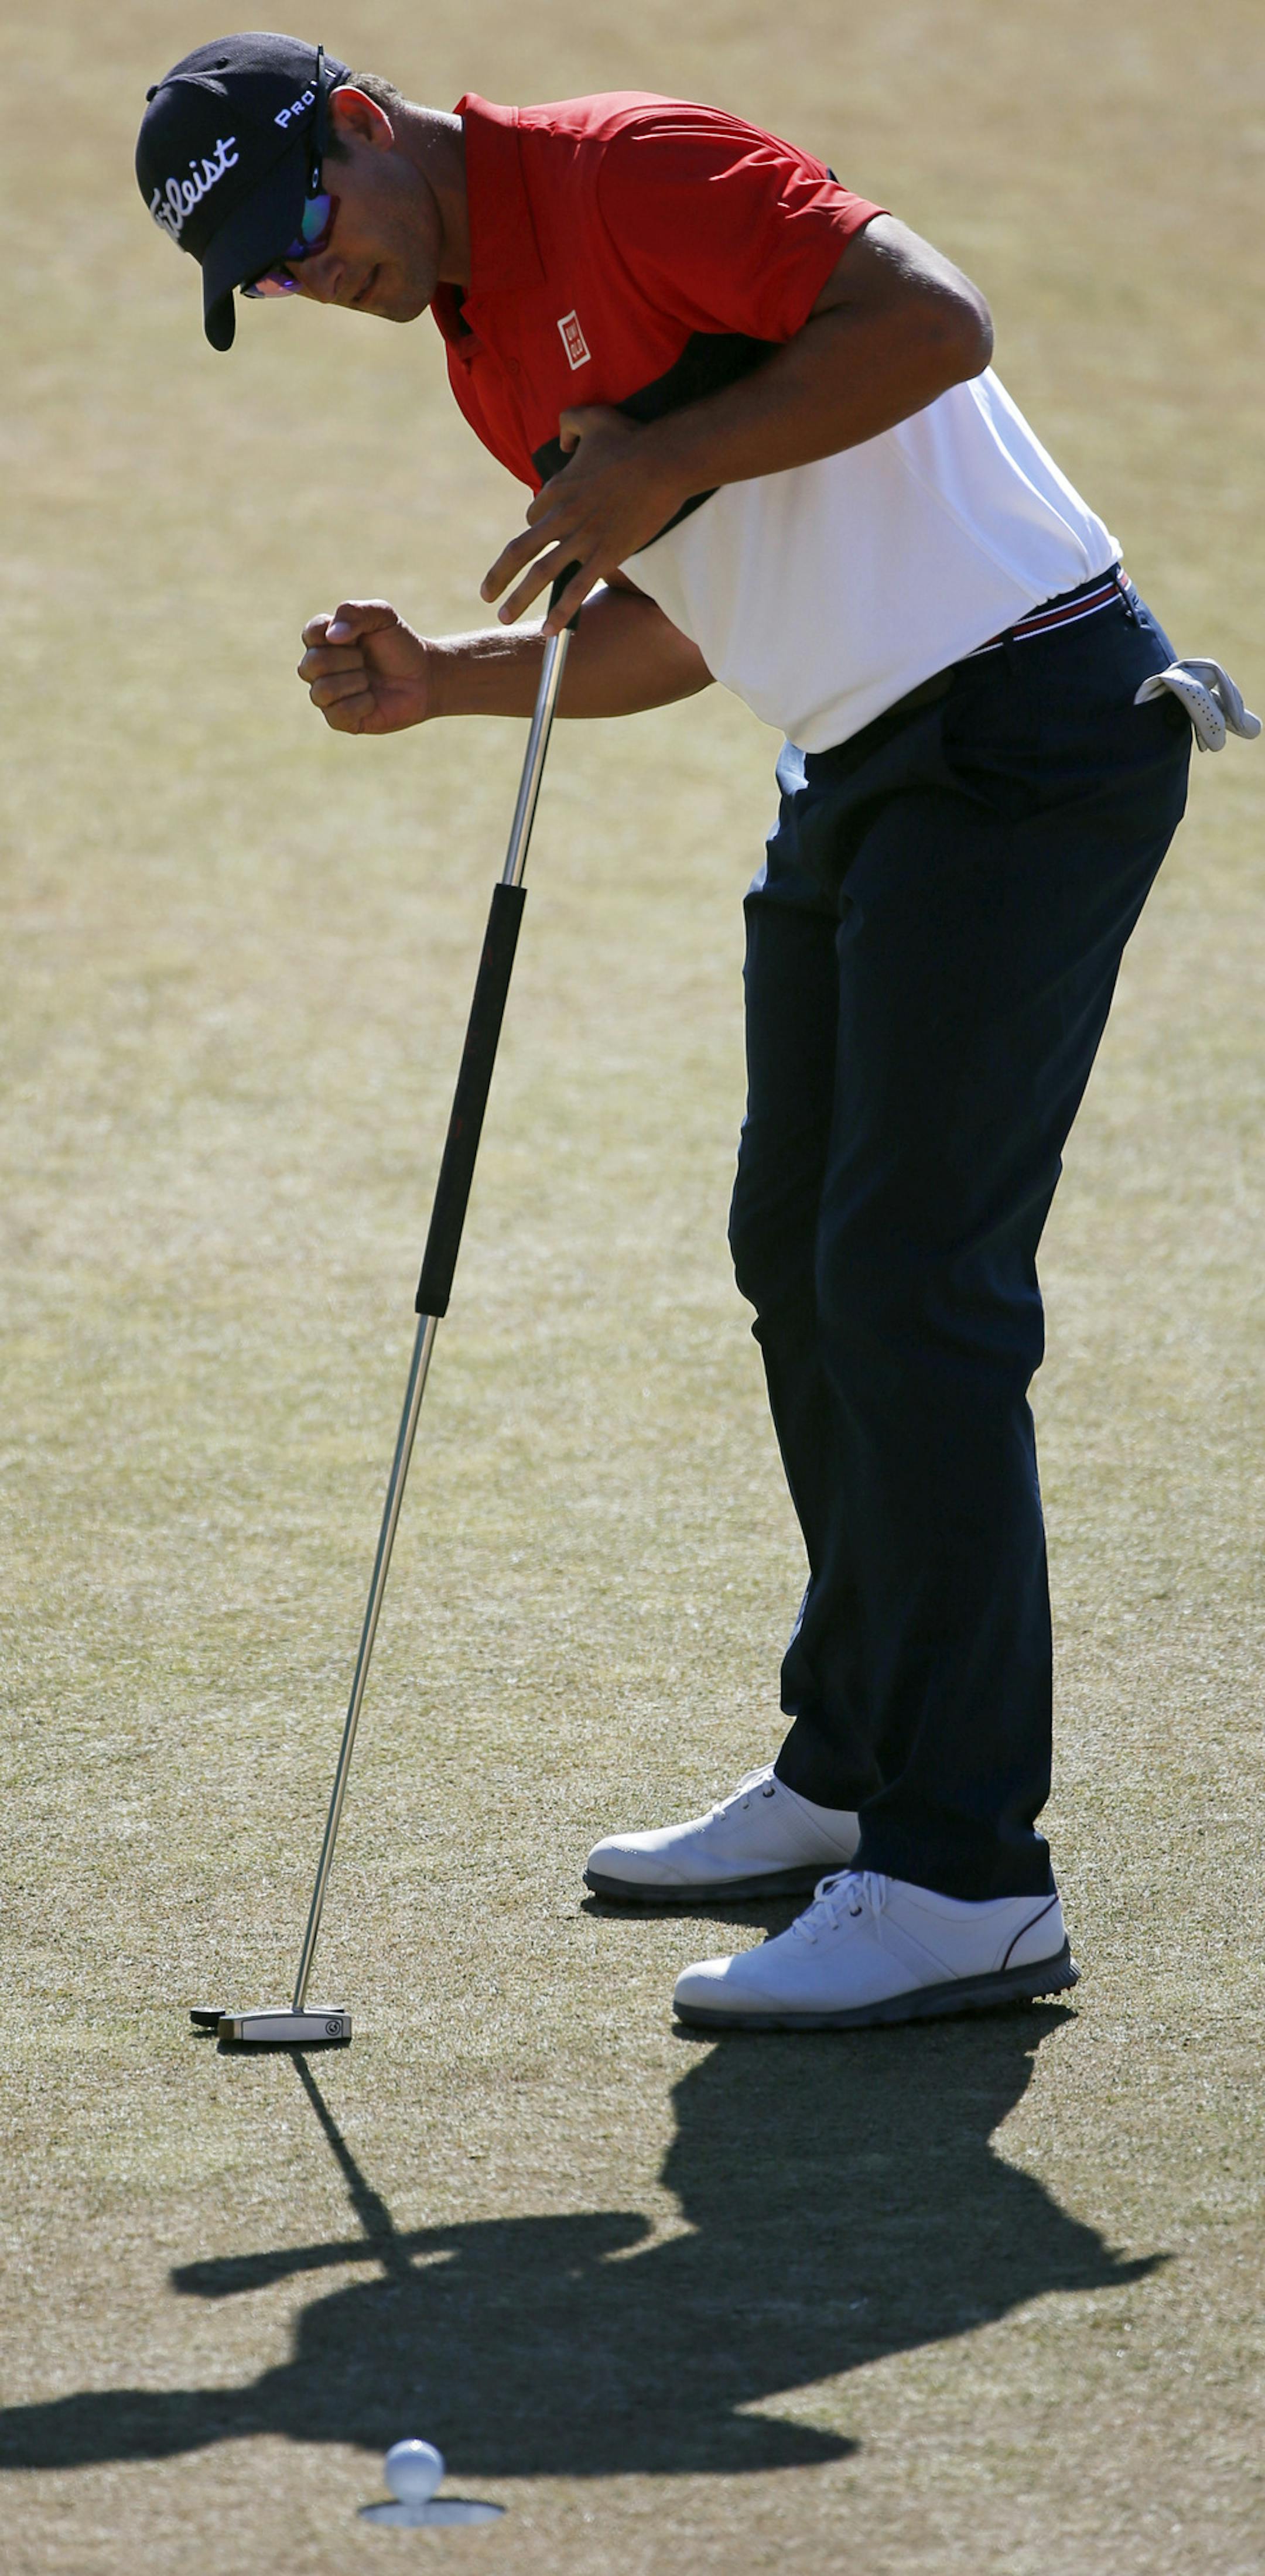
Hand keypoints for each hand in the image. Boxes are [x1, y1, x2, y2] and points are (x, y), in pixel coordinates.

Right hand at [298, 601, 435, 734]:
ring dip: (355, 682)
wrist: (424, 677)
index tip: (359, 636)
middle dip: (348, 660)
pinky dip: (362, 704)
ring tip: (370, 680)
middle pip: (313, 664)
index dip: (338, 634)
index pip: (311, 634)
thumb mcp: (383, 616)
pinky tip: (373, 699)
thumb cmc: (399, 645)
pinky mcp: (340, 720)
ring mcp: (327, 696)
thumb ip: (354, 612)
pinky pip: (339, 713)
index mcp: (324, 640)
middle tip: (366, 659)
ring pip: (322, 691)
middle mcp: (319, 669)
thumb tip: (332, 637)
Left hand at [480, 408, 687, 634]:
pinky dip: (561, 612)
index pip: (532, 519)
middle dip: (498, 576)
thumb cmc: (631, 438)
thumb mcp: (591, 418)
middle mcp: (561, 517)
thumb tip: (561, 440)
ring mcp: (582, 539)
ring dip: (519, 599)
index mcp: (556, 489)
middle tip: (486, 595)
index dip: (534, 529)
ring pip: (540, 575)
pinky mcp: (606, 554)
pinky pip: (577, 589)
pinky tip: (548, 630)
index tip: (541, 538)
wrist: (663, 462)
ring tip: (504, 618)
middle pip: (519, 551)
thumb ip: (568, 423)